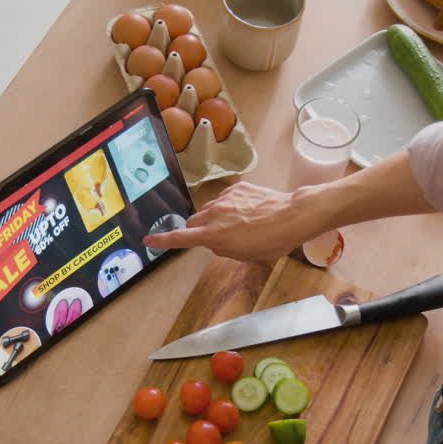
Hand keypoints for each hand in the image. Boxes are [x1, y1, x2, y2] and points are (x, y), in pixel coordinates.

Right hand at [141, 182, 325, 261]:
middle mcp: (215, 214)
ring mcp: (226, 198)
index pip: (181, 238)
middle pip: (194, 221)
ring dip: (216, 217)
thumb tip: (215, 242)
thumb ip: (223, 249)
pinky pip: (225, 198)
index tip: (149, 240)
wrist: (293, 216)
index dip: (163, 240)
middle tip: (216, 237)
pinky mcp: (238, 188)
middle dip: (199, 229)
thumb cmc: (272, 241)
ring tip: (239, 224)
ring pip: (210, 209)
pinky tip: (248, 212)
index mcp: (214, 235)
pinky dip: (231, 206)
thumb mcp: (245, 255)